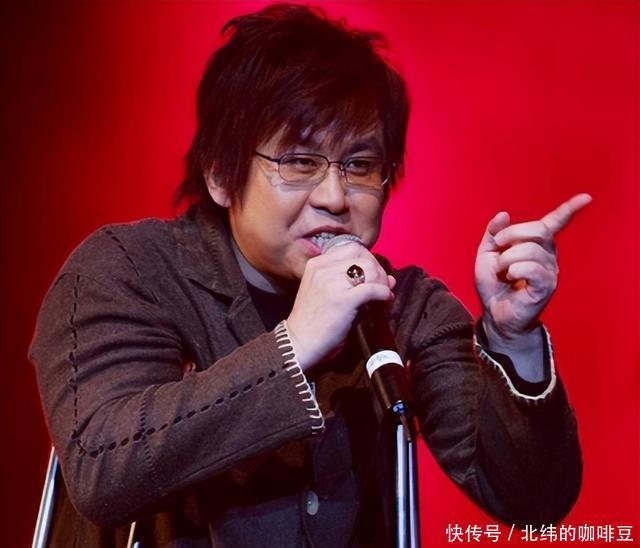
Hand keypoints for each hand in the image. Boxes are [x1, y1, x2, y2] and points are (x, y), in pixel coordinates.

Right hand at [287, 242, 394, 369]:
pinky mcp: (343, 300)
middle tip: (382, 286)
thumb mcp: (325, 292)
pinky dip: (384, 294)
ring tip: (383, 296)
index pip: (353, 248)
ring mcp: (332, 283)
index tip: (373, 275)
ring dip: (382, 282)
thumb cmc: (313, 321)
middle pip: (364, 257)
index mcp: (317, 264)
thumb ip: (352, 282)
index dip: (369, 260)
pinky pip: (373, 289)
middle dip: (378, 271)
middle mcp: (323, 269)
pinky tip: (384, 301)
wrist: (298, 343)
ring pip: (370, 270)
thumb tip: (389, 279)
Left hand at [475, 193, 591, 340]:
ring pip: (529, 249)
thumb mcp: (486, 254)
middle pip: (538, 230)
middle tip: (497, 246)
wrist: (493, 312)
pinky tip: (510, 279)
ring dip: (506, 259)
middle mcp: (548, 254)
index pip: (555, 223)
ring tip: (502, 272)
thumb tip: (504, 214)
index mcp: (536, 244)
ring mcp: (550, 270)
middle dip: (511, 234)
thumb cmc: (493, 284)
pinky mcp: (546, 286)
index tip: (586, 197)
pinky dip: (513, 270)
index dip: (569, 209)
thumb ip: (493, 233)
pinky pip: (530, 268)